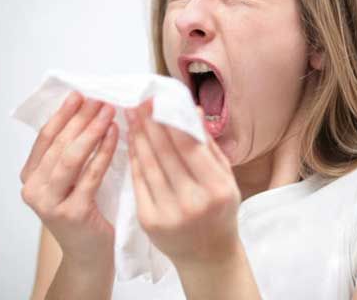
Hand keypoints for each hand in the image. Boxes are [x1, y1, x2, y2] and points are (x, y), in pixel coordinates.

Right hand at [20, 91, 118, 266]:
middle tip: (100, 100)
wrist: (89, 251)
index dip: (63, 114)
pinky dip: (104, 152)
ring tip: (108, 112)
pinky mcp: (72, 213)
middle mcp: (34, 189)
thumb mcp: (69, 180)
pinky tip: (115, 134)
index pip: (45, 137)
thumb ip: (70, 152)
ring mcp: (50, 203)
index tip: (79, 95)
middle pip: (59, 144)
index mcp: (31, 176)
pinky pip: (91, 175)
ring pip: (70, 158)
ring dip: (91, 131)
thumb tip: (88, 113)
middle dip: (80, 118)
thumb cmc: (83, 210)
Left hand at [124, 99, 241, 266]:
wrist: (207, 255)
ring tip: (131, 116)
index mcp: (217, 188)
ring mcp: (169, 214)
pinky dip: (134, 158)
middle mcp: (193, 202)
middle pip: (165, 153)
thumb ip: (208, 145)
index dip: (170, 120)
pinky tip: (132, 141)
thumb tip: (192, 110)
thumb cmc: (220, 210)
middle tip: (138, 102)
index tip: (157, 101)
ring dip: (138, 137)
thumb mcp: (225, 177)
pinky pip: (139, 182)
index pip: (188, 146)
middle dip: (149, 123)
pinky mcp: (149, 222)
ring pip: (148, 165)